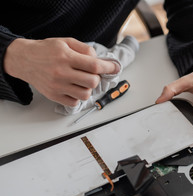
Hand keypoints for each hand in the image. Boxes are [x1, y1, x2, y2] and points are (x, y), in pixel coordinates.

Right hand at [4, 38, 118, 105]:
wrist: (24, 59)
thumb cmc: (46, 50)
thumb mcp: (66, 42)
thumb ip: (85, 49)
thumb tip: (100, 60)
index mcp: (66, 57)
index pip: (94, 65)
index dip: (108, 67)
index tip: (115, 68)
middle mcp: (61, 72)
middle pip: (92, 82)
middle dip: (97, 78)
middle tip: (91, 74)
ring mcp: (57, 86)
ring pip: (85, 94)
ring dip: (88, 88)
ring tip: (81, 81)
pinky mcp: (53, 96)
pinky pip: (75, 102)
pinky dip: (78, 97)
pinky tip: (73, 88)